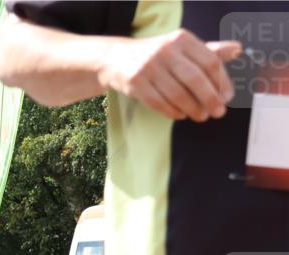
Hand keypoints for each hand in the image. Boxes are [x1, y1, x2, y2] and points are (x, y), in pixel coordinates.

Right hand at [98, 30, 240, 121]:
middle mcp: (165, 50)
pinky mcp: (135, 82)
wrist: (116, 58)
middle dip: (209, 99)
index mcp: (181, 39)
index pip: (209, 61)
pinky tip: (180, 115)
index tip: (227, 98)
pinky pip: (158, 102)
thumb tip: (237, 49)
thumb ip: (209, 51)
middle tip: (217, 112)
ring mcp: (148, 66)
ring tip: (200, 116)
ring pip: (176, 93)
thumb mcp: (182, 48)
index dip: (221, 82)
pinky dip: (172, 111)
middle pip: (194, 79)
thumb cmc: (156, 55)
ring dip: (192, 108)